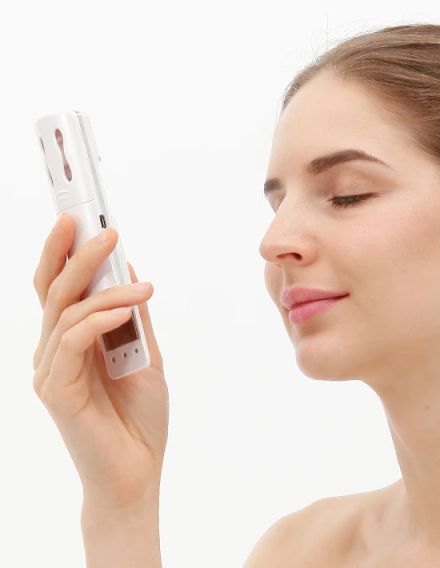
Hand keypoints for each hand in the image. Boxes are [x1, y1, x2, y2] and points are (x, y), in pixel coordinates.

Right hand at [32, 213, 168, 509]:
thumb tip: (129, 270)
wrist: (137, 471)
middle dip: (75, 252)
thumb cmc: (139, 415)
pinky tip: (129, 308)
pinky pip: (73, 340)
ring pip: (67, 309)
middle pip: (54, 289)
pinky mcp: (55, 390)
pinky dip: (100, 318)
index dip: (63, 250)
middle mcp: (53, 350)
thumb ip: (132, 315)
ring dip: (105, 287)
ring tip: (141, 283)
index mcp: (72, 340)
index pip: (60, 286)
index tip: (77, 215)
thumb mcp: (144, 353)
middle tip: (103, 227)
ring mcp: (50, 369)